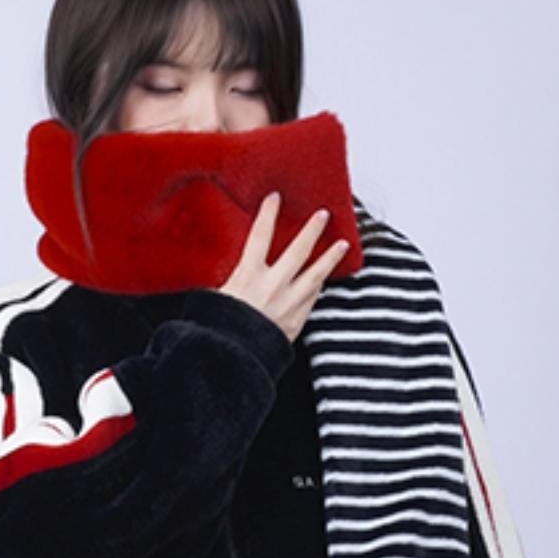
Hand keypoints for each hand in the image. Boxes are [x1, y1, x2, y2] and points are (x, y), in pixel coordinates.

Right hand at [217, 191, 350, 342]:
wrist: (233, 358)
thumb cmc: (220, 329)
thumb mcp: (215, 299)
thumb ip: (227, 283)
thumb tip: (226, 276)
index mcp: (247, 276)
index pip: (260, 236)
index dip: (268, 214)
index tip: (275, 198)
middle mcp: (272, 286)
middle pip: (298, 251)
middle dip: (311, 230)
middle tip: (323, 215)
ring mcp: (288, 304)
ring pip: (315, 275)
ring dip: (330, 258)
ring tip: (343, 244)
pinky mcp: (295, 322)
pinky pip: (311, 300)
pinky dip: (317, 288)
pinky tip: (324, 280)